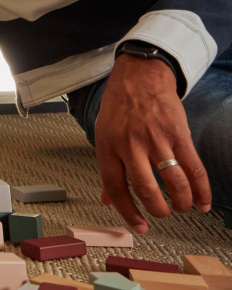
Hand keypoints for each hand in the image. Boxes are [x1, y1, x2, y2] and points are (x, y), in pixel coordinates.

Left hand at [94, 54, 211, 232]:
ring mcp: (155, 139)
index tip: (139, 226)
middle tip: (163, 215)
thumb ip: (108, 169)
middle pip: (145, 188)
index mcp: (107, 147)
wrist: (140, 78)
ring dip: (181, 201)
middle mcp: (130, 145)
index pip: (115, 188)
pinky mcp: (178, 134)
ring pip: (172, 181)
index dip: (128, 212)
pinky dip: (201, 189)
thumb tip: (106, 200)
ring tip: (182, 208)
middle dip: (158, 210)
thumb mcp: (103, 135)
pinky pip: (193, 168)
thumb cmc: (119, 108)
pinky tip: (202, 202)